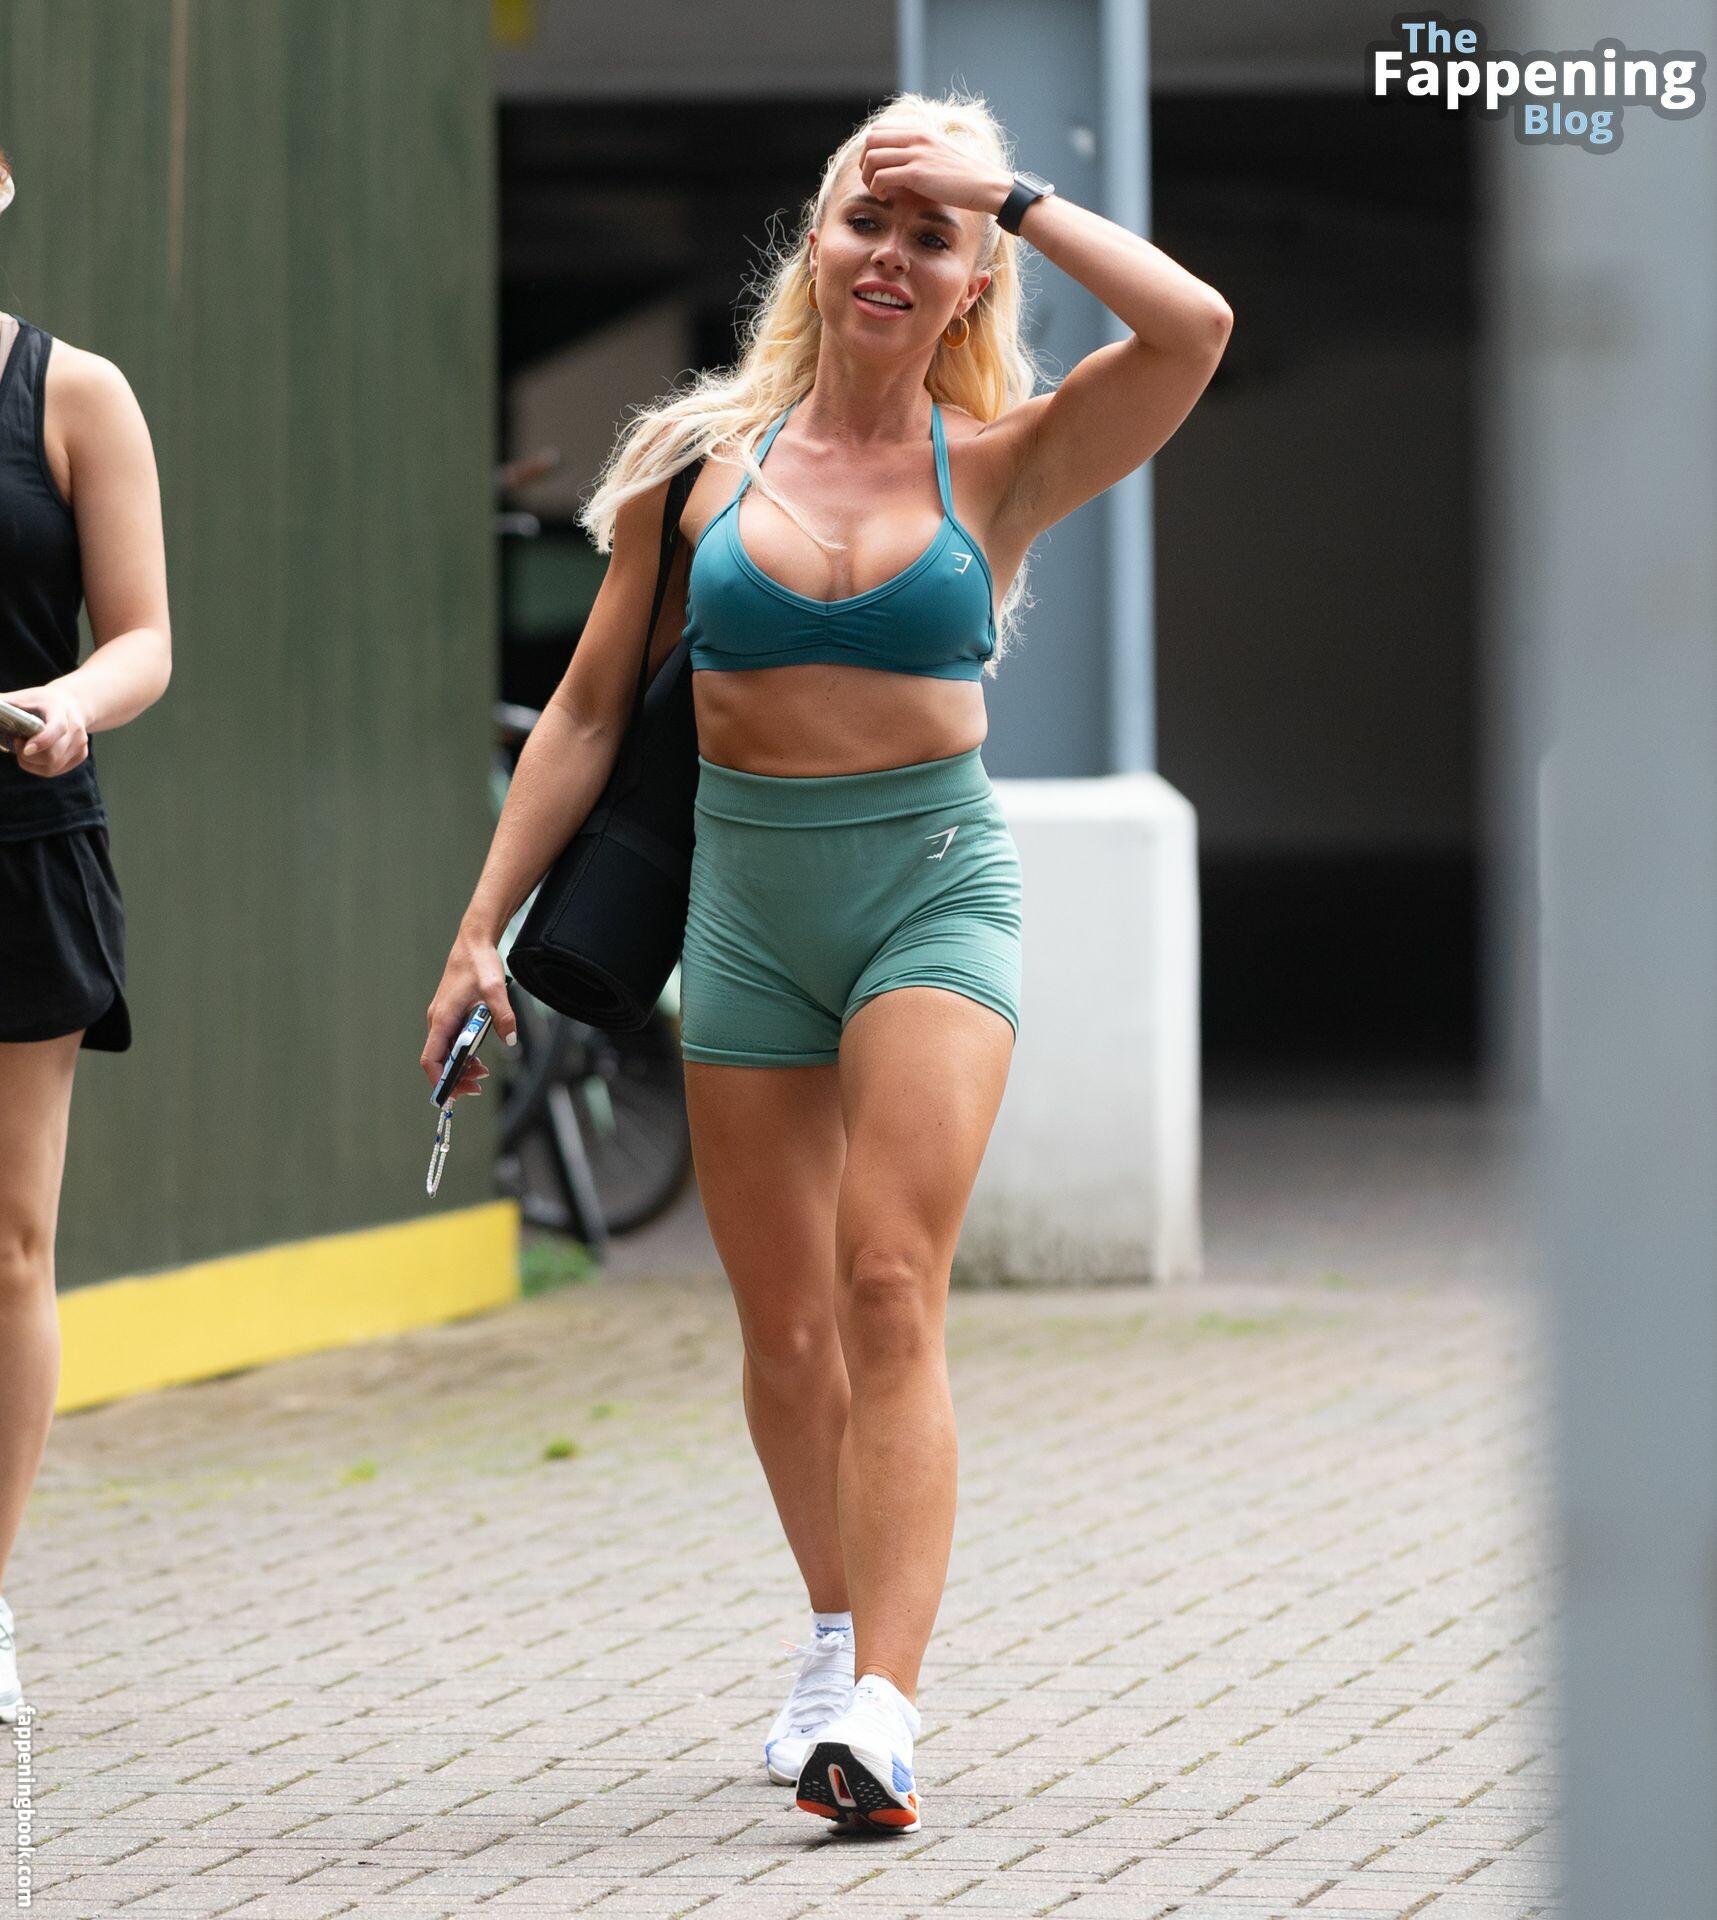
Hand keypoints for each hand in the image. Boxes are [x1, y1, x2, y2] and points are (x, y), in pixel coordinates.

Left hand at [2, 683, 88, 777]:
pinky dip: (39, 766)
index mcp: (61, 711)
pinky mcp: (81, 755)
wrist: (72, 703)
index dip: (43, 741)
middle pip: (52, 755)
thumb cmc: (41, 701)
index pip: (58, 729)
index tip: (26, 749)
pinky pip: (55, 770)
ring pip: (52, 766)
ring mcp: (81, 744)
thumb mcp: (23, 697)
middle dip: (27, 756)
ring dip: (31, 763)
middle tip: (17, 742)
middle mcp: (76, 729)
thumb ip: (3, 704)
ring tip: (25, 749)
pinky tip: (36, 754)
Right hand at [422, 929, 518, 1100]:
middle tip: (477, 1085)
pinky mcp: (450, 1016)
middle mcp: (438, 1021)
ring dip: (461, 1067)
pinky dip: (463, 1054)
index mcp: (443, 1018)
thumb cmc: (479, 963)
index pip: (431, 1059)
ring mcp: (443, 1019)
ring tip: (482, 1073)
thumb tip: (510, 1040)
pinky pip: (451, 1042)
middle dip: (455, 1077)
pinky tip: (478, 1058)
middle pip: (438, 1060)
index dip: (441, 1079)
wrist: (473, 943)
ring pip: (445, 1053)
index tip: (456, 1091)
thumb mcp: (495, 989)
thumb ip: (503, 1015)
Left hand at [857, 125, 1012, 220]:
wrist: (985, 184)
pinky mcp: (918, 173)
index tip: (877, 168)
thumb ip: (921, 151)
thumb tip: (902, 161)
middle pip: (871, 140)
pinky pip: (882, 176)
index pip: (879, 129)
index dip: (870, 149)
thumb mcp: (940, 154)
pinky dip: (877, 188)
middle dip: (865, 163)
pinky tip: (886, 197)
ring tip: (880, 191)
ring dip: (868, 177)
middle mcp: (916, 137)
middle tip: (873, 181)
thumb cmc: (965, 176)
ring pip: (873, 158)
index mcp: (920, 131)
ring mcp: (916, 154)